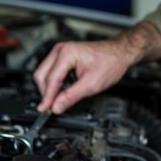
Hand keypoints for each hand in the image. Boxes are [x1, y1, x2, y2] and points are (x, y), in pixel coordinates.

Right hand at [33, 21, 160, 113]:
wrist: (119, 53)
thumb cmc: (110, 62)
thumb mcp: (92, 84)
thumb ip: (71, 96)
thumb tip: (56, 107)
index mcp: (67, 53)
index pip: (51, 79)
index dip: (47, 97)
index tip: (44, 110)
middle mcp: (61, 50)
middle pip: (41, 76)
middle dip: (47, 92)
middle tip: (54, 106)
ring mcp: (61, 52)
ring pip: (44, 74)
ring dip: (51, 88)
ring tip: (65, 95)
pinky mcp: (63, 56)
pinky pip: (51, 72)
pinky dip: (56, 82)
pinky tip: (67, 88)